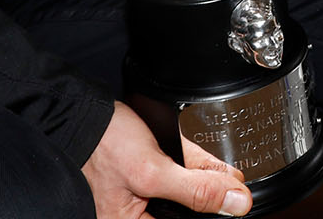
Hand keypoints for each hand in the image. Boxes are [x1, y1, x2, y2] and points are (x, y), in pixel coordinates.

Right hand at [82, 101, 249, 217]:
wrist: (86, 113)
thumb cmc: (103, 145)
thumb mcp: (152, 171)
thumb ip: (195, 189)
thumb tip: (237, 203)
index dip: (213, 214)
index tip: (236, 202)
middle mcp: (140, 215)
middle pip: (191, 212)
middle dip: (211, 195)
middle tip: (231, 186)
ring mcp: (148, 196)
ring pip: (192, 194)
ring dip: (209, 181)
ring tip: (222, 177)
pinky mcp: (154, 175)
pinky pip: (184, 177)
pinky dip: (199, 168)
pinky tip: (211, 166)